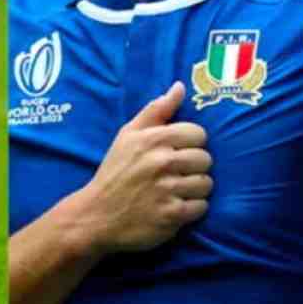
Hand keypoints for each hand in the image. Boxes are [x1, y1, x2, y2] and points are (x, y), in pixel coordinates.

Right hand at [81, 82, 211, 252]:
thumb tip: (180, 87)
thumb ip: (156, 110)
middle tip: (177, 173)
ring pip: (206, 184)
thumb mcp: (128, 135)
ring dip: (195, 189)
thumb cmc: (115, 172)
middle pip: (206, 159)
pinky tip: (176, 206)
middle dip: (194, 167)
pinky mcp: (171, 216)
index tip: (178, 152)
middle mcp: (162, 162)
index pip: (199, 134)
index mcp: (154, 139)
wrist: (96, 216)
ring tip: (177, 190)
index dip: (191, 143)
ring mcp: (168, 190)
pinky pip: (201, 207)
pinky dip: (192, 209)